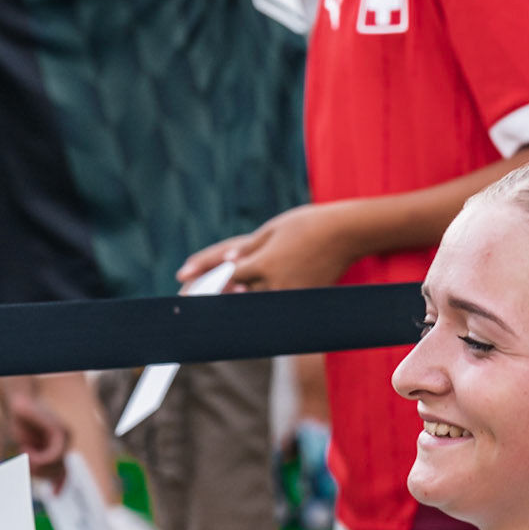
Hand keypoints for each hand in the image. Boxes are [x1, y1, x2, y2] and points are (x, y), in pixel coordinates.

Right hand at [0, 378, 69, 485]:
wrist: (16, 402)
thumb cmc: (20, 424)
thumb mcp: (27, 450)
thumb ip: (36, 464)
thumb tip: (31, 483)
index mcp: (59, 446)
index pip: (64, 471)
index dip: (59, 484)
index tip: (54, 494)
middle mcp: (65, 441)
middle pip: (57, 472)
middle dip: (38, 471)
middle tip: (23, 458)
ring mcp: (65, 436)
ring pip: (54, 465)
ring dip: (35, 463)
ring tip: (22, 449)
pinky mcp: (60, 432)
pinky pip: (53, 455)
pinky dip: (38, 456)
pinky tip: (25, 448)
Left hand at [177, 205, 358, 292]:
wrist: (345, 234)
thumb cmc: (306, 225)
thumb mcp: (271, 231)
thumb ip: (245, 250)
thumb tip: (223, 265)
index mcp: (263, 264)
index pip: (225, 278)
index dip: (202, 283)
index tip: (183, 290)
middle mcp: (274, 285)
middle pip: (236, 297)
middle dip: (214, 298)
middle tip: (186, 301)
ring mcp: (288, 296)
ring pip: (253, 302)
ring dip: (236, 300)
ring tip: (217, 299)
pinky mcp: (300, 301)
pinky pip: (272, 304)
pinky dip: (257, 300)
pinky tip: (247, 296)